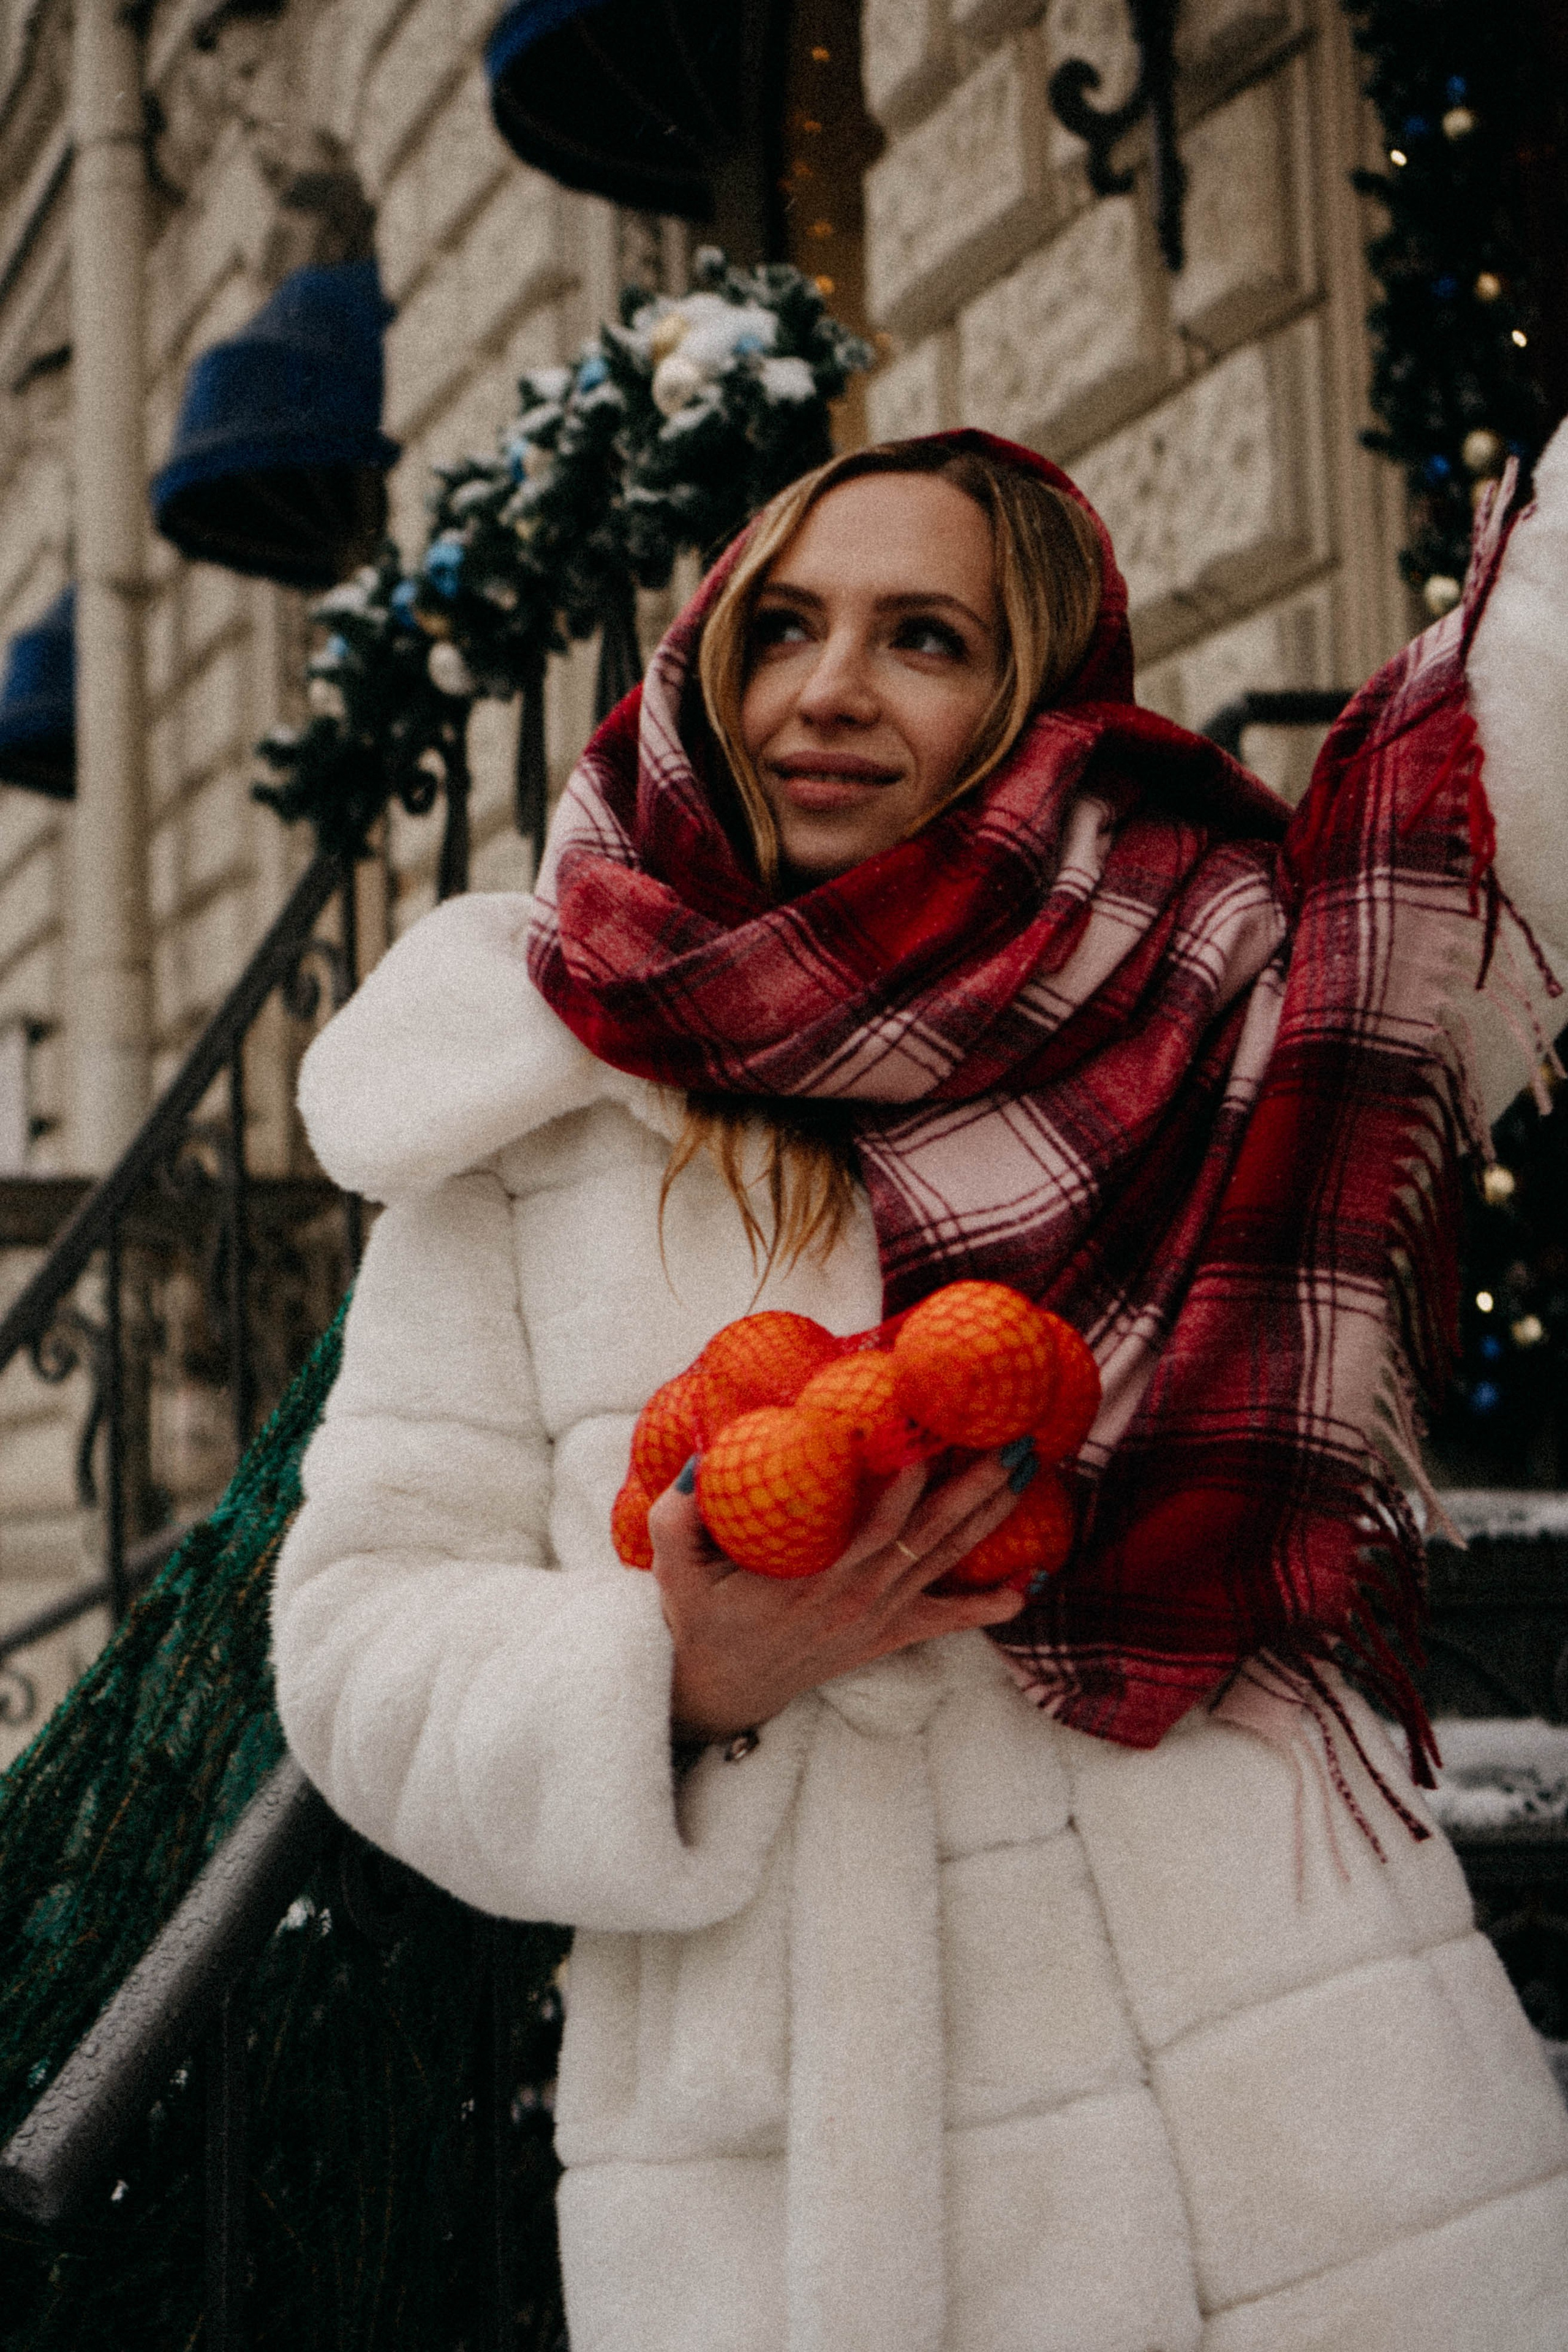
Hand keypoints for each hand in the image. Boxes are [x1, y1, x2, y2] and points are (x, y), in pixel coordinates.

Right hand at [647, 1455, 1025, 1742]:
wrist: (723, 1686)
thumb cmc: (702, 1616)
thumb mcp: (673, 1566)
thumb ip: (678, 1513)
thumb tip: (701, 1459)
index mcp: (811, 1576)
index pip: (872, 1524)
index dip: (906, 1481)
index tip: (932, 1433)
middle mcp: (856, 1595)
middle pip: (928, 1534)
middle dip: (974, 1485)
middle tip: (1013, 1440)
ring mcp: (877, 1616)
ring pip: (943, 1559)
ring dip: (988, 1515)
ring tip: (1027, 1472)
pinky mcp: (886, 1634)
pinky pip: (945, 1620)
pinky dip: (987, 1607)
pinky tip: (1024, 1587)